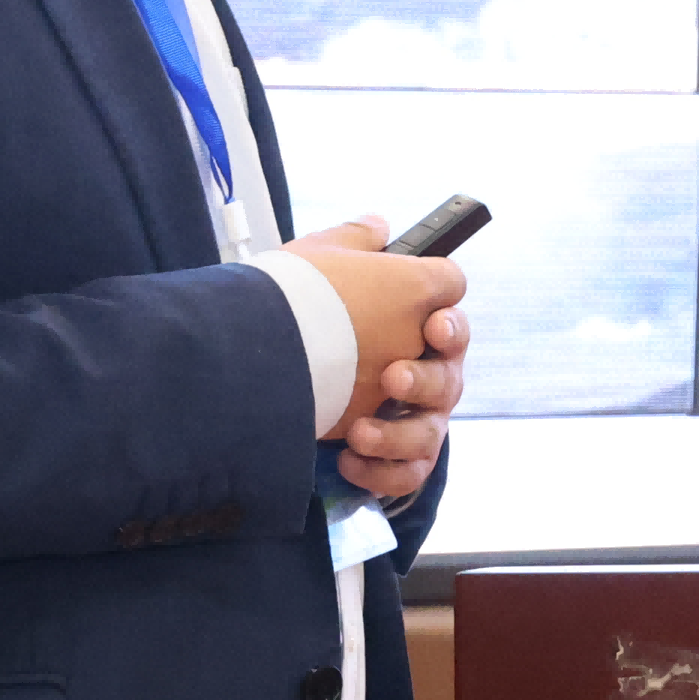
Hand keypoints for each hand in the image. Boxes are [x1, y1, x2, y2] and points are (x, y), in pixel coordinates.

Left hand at [294, 222, 471, 482]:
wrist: (246, 374)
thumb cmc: (298, 314)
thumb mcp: (321, 267)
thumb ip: (357, 243)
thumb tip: (381, 225)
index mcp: (412, 332)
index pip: (452, 327)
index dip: (448, 325)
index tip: (431, 323)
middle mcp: (419, 378)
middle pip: (449, 383)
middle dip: (424, 380)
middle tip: (392, 377)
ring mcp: (406, 421)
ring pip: (429, 434)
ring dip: (399, 432)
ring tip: (359, 430)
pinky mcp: (386, 461)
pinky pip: (406, 474)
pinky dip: (383, 471)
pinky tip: (348, 459)